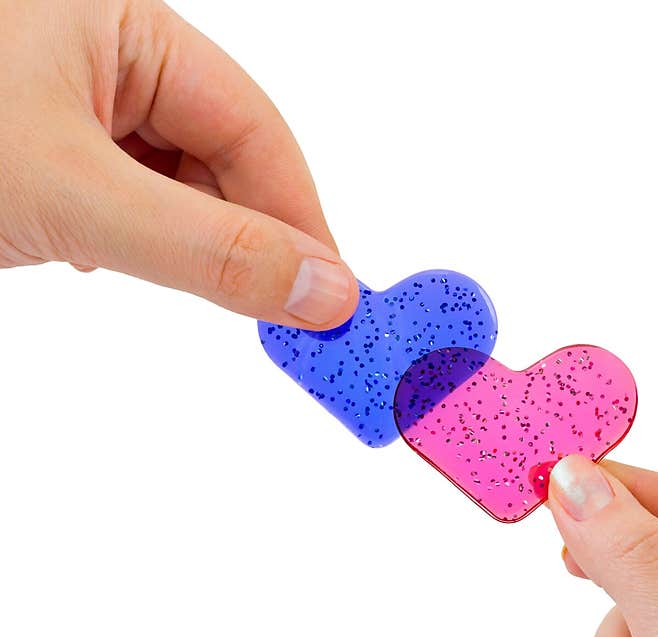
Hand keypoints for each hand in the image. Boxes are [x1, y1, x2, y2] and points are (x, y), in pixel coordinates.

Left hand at [0, 0, 357, 328]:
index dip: (296, 214)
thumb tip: (321, 289)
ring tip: (193, 289)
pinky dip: (144, 246)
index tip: (328, 291)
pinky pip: (132, 204)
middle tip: (279, 313)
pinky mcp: (55, 157)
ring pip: (179, 188)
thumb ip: (205, 248)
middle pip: (221, 157)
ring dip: (191, 245)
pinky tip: (116, 261)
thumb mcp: (76, 195)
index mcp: (126, 24)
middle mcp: (110, 58)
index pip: (249, 126)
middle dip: (244, 237)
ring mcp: (79, 107)